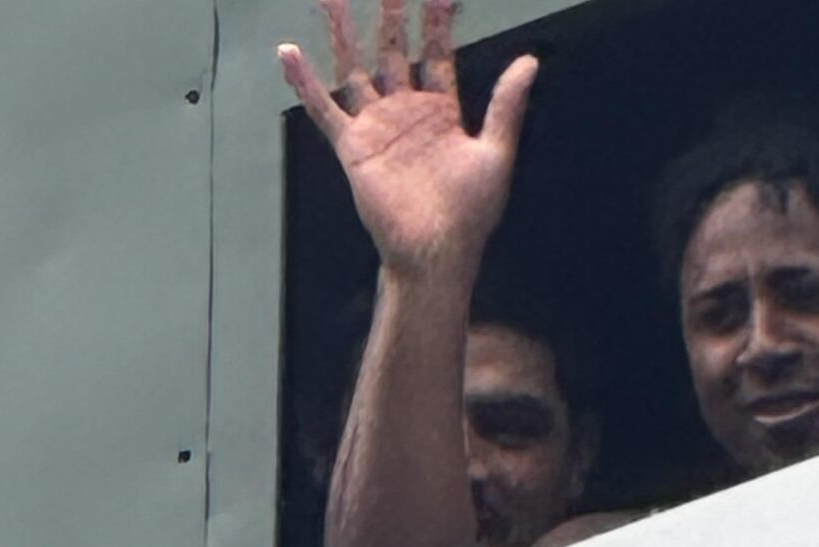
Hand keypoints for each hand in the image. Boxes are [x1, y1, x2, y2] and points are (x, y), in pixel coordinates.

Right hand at [278, 0, 536, 276]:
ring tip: (333, 0)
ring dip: (344, 35)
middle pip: (395, 52)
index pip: (438, 54)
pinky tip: (289, 53)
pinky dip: (304, 81)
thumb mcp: (496, 153)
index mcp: (442, 112)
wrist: (435, 249)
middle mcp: (407, 113)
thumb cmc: (470, 212)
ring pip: (355, 68)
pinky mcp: (353, 145)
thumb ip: (507, 105)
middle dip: (390, 16)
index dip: (437, 22)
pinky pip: (323, 107)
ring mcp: (378, 126)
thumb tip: (529, 63)